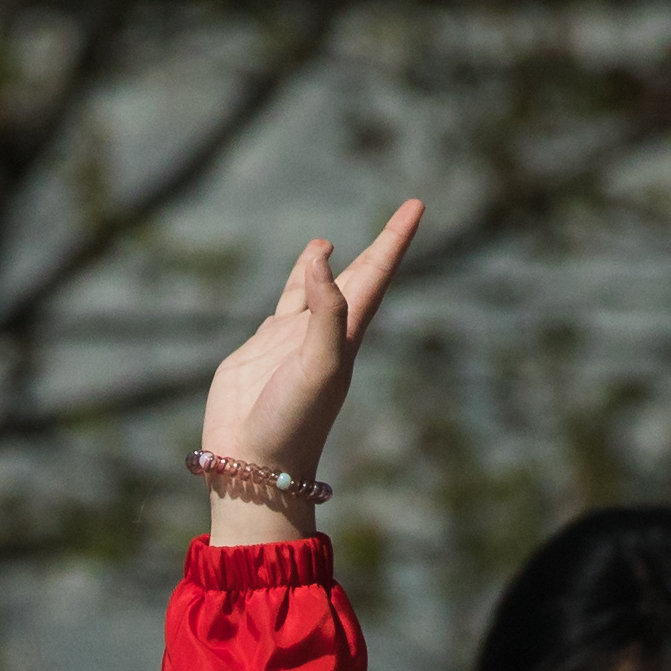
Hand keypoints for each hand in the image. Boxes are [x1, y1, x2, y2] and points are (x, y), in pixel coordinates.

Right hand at [199, 197, 420, 525]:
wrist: (255, 465)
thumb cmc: (292, 423)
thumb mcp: (319, 365)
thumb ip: (325, 311)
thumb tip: (325, 259)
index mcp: (346, 334)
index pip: (376, 274)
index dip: (394, 239)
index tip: (416, 205)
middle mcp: (324, 333)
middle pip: (356, 277)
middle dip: (378, 246)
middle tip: (405, 213)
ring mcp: (291, 341)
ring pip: (314, 290)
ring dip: (324, 266)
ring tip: (326, 242)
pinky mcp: (261, 351)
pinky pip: (282, 308)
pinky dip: (291, 288)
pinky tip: (296, 283)